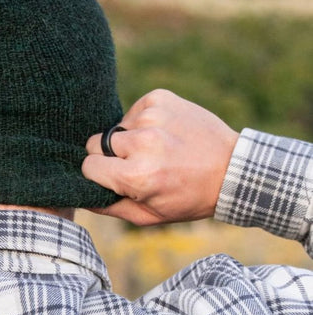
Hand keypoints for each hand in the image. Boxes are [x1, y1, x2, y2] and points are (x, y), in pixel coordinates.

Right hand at [82, 89, 238, 225]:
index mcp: (137, 176)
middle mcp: (143, 143)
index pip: (89, 165)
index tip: (115, 176)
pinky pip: (134, 110)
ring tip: (158, 149)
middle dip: (111, 155)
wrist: (234, 168)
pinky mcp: (159, 98)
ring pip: (116, 127)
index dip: (99, 173)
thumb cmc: (190, 197)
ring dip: (130, 138)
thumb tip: (82, 193)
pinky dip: (144, 121)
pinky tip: (165, 133)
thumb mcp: (152, 215)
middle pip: (96, 143)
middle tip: (137, 163)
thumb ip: (111, 207)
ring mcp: (152, 117)